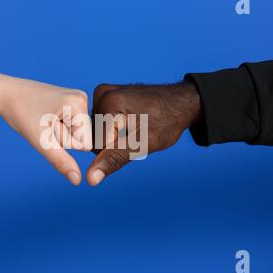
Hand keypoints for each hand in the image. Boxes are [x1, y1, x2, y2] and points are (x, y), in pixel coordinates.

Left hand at [0, 70, 91, 185]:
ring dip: (59, 133)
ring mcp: (78, 100)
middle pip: (82, 139)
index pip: (85, 144)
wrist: (5, 93)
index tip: (48, 126)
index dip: (64, 142)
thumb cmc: (20, 113)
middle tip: (44, 123)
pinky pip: (72, 127)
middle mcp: (83, 99)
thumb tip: (77, 180)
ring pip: (77, 135)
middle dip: (62, 137)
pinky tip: (47, 117)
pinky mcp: (72, 103)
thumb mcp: (40, 140)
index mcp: (79, 103)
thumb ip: (60, 161)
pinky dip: (58, 127)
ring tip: (44, 119)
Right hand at [87, 82, 201, 185]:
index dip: (116, 151)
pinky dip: (113, 129)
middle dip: (113, 143)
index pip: (95, 146)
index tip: (136, 138)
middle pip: (93, 138)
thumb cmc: (167, 122)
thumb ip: (114, 159)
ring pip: (96, 132)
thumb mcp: (142, 144)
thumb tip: (91, 179)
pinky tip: (129, 123)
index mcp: (108, 104)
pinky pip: (100, 123)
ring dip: (113, 137)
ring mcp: (102, 93)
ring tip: (135, 127)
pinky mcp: (104, 95)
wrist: (180, 103)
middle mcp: (101, 94)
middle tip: (137, 133)